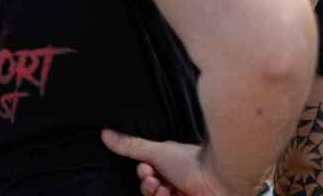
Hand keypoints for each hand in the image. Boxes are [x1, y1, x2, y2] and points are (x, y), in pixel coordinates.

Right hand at [102, 130, 228, 195]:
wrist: (218, 177)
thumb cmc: (190, 161)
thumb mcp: (156, 151)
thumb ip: (130, 146)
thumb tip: (104, 133)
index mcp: (172, 164)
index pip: (149, 174)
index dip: (143, 175)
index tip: (146, 169)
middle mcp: (178, 179)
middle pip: (151, 189)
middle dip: (148, 186)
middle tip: (154, 180)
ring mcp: (183, 193)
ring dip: (156, 194)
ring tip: (165, 189)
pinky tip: (171, 195)